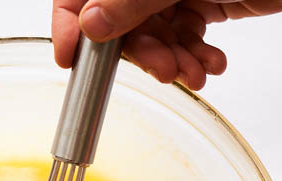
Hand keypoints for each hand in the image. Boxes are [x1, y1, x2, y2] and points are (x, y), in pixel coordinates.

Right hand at [52, 0, 281, 89]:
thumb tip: (91, 26)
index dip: (70, 25)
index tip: (70, 60)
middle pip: (120, 22)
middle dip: (144, 53)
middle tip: (164, 70)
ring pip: (155, 36)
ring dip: (175, 62)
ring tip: (197, 72)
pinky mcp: (204, 1)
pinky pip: (186, 37)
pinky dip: (197, 57)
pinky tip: (212, 62)